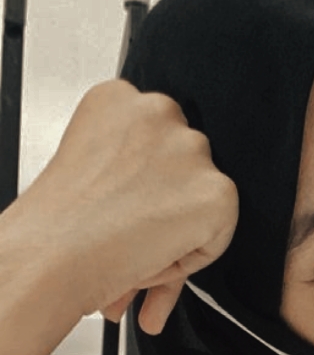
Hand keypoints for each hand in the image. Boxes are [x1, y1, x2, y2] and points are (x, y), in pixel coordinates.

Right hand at [17, 79, 238, 334]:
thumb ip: (128, 165)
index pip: (156, 136)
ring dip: (178, 226)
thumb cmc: (58, 223)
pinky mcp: (216, 191)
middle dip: (166, 200)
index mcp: (118, 99)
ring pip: (202, 196)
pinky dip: (193, 255)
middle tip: (132, 228)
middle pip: (185, 163)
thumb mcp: (88, 167)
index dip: (144, 180)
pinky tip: (153, 254)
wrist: (54, 255)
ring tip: (136, 245)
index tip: (125, 198)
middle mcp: (158, 112)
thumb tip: (152, 193)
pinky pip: (219, 232)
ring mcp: (191, 149)